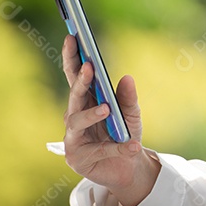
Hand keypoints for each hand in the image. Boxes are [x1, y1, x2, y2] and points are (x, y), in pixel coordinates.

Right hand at [62, 35, 160, 205]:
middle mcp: (74, 117)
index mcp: (85, 101)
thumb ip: (128, 99)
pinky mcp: (77, 158)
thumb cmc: (125, 136)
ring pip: (77, 122)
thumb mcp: (131, 115)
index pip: (74, 75)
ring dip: (92, 114)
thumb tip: (126, 77)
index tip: (73, 36)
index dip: (72, 56)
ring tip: (106, 108)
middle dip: (80, 81)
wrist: (129, 169)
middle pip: (73, 95)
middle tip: (88, 67)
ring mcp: (73, 138)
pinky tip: (133, 145)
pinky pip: (99, 150)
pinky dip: (118, 148)